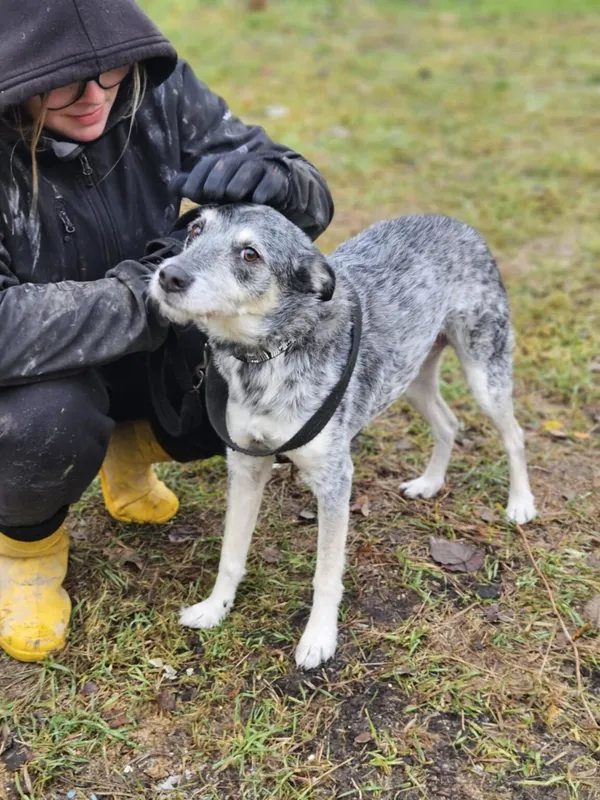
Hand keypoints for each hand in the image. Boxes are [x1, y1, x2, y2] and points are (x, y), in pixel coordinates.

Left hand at [171, 152, 289, 206]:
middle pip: (226, 166)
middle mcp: (240, 163)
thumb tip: (172, 186)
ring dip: (239, 183)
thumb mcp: (216, 190)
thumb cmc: (240, 191)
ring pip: (248, 171)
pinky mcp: (277, 180)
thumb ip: (195, 186)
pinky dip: (263, 190)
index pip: (206, 166)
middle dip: (218, 179)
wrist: (278, 189)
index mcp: (222, 164)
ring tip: (233, 195)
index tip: (191, 194)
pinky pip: (270, 182)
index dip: (197, 178)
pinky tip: (257, 200)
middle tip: (213, 194)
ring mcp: (260, 170)